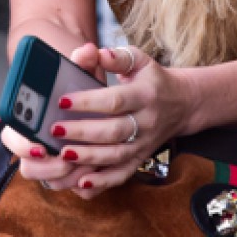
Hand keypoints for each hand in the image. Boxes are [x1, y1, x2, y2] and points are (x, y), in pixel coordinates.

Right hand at [0, 39, 104, 183]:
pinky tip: (94, 172)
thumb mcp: (80, 73)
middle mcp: (34, 144)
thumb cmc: (79, 87)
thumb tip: (87, 51)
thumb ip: (81, 62)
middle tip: (67, 158)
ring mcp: (49, 162)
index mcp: (27, 120)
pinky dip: (79, 184)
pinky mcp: (66, 174)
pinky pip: (67, 187)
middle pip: (28, 167)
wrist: (88, 100)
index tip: (41, 145)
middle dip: (49, 167)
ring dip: (66, 177)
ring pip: (48, 181)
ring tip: (85, 165)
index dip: (24, 146)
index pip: (12, 138)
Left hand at [26, 45, 191, 198]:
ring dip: (88, 158)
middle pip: (113, 131)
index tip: (62, 100)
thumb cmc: (152, 80)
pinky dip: (102, 182)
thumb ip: (116, 56)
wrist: (182, 104)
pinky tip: (81, 184)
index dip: (88, 101)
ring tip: (63, 154)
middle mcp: (146, 122)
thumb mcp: (139, 61)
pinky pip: (122, 175)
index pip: (115, 100)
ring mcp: (144, 144)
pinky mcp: (140, 159)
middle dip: (82, 132)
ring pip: (116, 156)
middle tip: (54, 130)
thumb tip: (96, 53)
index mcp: (144, 95)